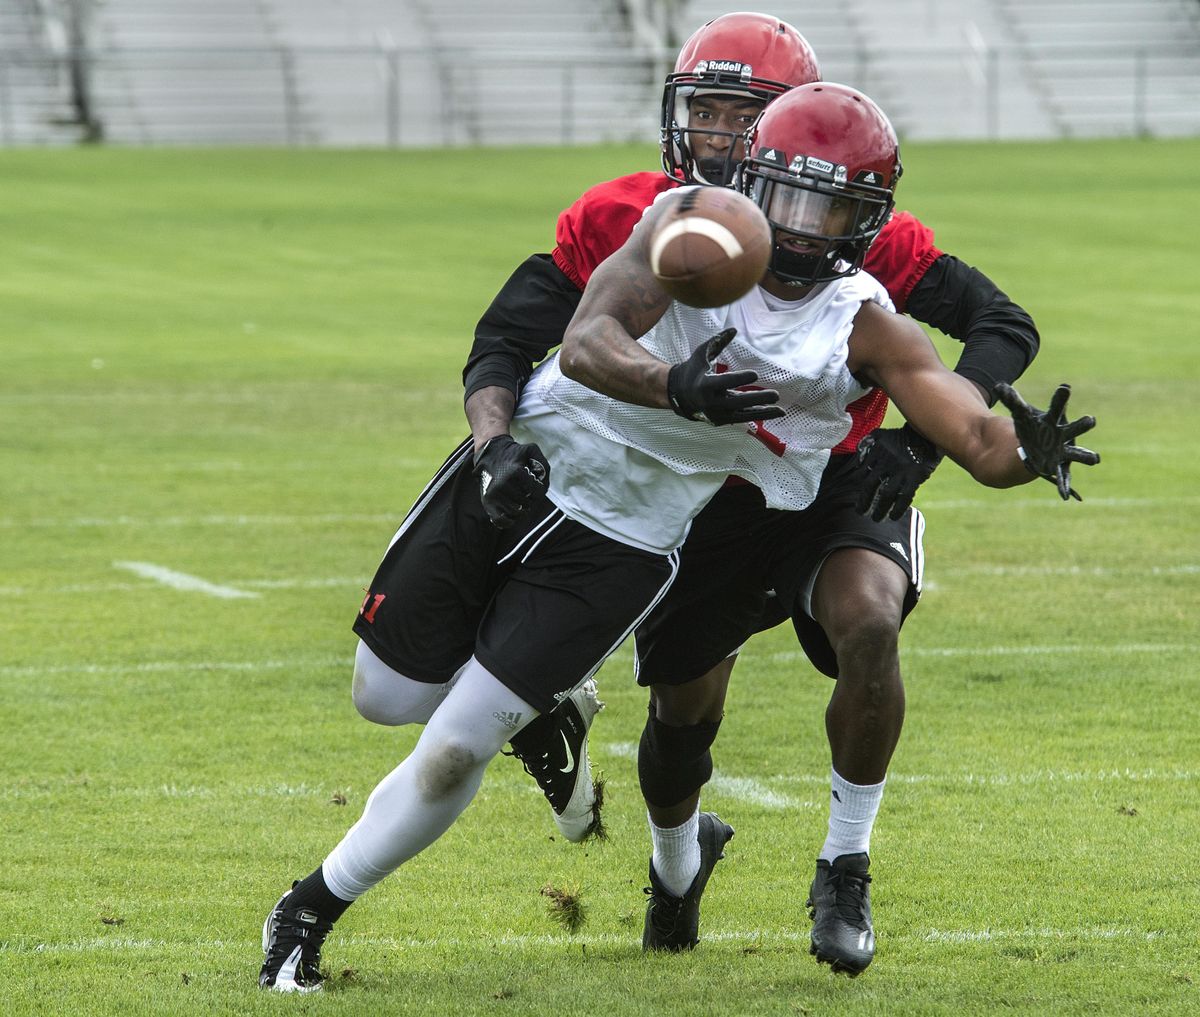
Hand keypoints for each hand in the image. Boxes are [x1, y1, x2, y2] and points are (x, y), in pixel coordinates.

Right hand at [472, 435, 549, 528]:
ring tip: (521, 502)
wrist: (490, 452)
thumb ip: (543, 464)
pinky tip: (512, 516)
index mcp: (515, 472)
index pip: (537, 492)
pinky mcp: (487, 501)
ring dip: (522, 510)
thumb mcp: (531, 450)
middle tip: (528, 494)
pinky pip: (500, 520)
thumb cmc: (513, 453)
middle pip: (527, 504)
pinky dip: (508, 522)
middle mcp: (503, 484)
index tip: (537, 488)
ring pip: (516, 513)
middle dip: (531, 501)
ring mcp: (494, 494)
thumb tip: (543, 484)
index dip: (540, 492)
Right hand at [666, 328, 783, 425]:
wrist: (679, 394)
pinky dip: (758, 416)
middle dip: (758, 399)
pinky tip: (773, 412)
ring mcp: (717, 413)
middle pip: (738, 402)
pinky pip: (742, 418)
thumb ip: (718, 341)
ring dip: (763, 413)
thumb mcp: (702, 353)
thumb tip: (734, 329)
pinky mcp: (721, 420)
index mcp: (705, 384)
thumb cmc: (693, 369)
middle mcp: (711, 402)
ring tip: (781, 410)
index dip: (740, 379)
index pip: (725, 382)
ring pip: (743, 415)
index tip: (755, 375)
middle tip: (776, 394)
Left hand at [854, 423, 944, 520]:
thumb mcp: (880, 435)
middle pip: (871, 486)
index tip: (855, 496)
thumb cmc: (901, 437)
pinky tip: (894, 517)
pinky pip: (905, 497)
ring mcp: (901, 471)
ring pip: (887, 494)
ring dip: (880, 509)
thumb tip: (856, 460)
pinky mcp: (915, 477)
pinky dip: (898, 509)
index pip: (862, 475)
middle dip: (864, 502)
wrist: (926, 434)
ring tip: (876, 519)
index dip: (857, 488)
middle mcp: (887, 463)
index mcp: (877, 454)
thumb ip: (867, 444)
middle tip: (860, 512)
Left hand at [993, 382, 1099, 500]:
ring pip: (1077, 454)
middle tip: (1091, 420)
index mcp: (1055, 419)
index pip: (1058, 406)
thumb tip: (998, 386)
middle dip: (1082, 425)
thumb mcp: (1021, 414)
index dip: (1061, 397)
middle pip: (1074, 429)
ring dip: (1085, 456)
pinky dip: (1064, 486)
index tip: (1064, 387)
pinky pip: (1064, 478)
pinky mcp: (1060, 467)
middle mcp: (1064, 435)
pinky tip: (1064, 496)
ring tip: (1095, 459)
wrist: (1037, 445)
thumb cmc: (1032, 426)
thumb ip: (1012, 400)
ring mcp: (1064, 452)